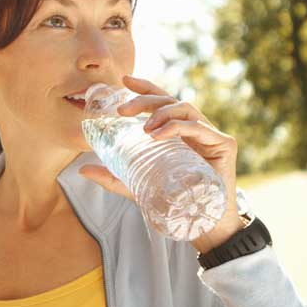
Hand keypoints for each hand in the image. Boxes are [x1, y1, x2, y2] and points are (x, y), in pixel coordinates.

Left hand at [78, 74, 242, 252]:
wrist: (206, 225)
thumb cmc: (175, 201)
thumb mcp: (137, 185)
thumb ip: (112, 177)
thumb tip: (82, 169)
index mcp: (177, 132)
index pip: (162, 101)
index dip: (145, 88)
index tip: (124, 81)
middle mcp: (195, 128)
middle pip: (170, 101)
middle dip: (145, 101)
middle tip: (123, 111)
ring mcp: (211, 134)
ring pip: (185, 108)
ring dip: (161, 114)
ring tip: (143, 129)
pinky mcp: (224, 144)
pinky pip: (199, 127)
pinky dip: (177, 127)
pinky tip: (158, 136)